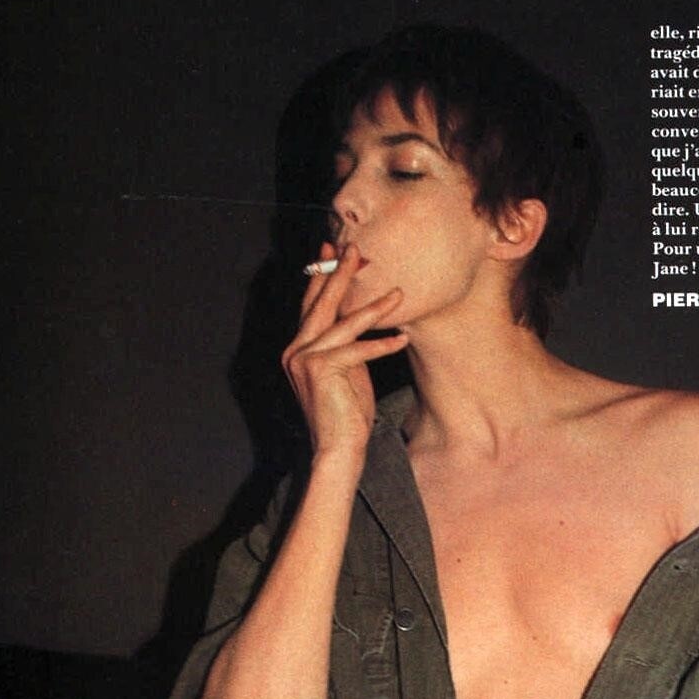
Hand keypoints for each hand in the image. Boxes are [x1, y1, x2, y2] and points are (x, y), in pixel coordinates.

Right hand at [281, 242, 408, 457]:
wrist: (337, 449)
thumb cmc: (346, 414)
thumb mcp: (347, 370)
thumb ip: (347, 343)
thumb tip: (362, 315)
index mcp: (297, 349)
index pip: (311, 305)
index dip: (323, 277)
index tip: (333, 251)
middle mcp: (295, 351)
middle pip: (321, 304)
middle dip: (340, 273)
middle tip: (356, 249)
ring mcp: (304, 360)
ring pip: (343, 323)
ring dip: (374, 306)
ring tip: (397, 292)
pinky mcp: (321, 370)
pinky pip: (358, 350)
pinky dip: (383, 345)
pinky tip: (403, 338)